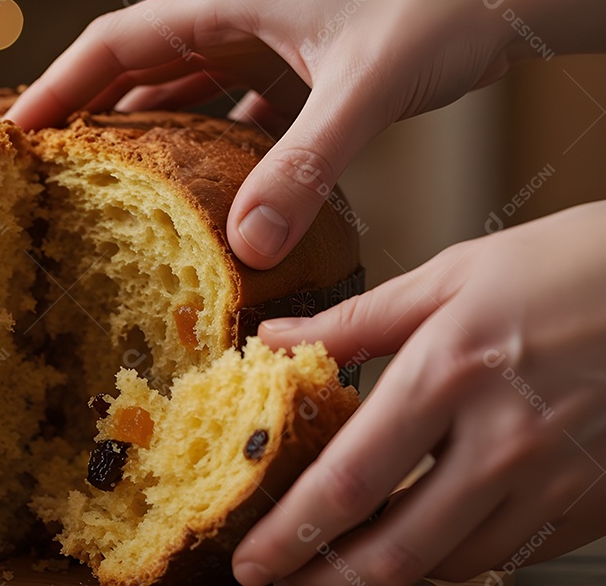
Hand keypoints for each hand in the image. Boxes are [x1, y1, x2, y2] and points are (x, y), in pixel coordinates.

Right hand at [5, 0, 600, 268]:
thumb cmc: (445, 1)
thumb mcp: (365, 84)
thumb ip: (308, 164)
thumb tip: (250, 247)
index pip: (118, 41)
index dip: (60, 84)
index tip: (17, 133)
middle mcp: (240, 17)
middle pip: (140, 69)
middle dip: (94, 116)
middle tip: (54, 176)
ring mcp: (271, 43)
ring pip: (188, 93)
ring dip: (153, 139)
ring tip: (115, 194)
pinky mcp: (302, 70)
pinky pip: (238, 113)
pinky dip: (216, 150)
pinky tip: (209, 193)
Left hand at [233, 201, 605, 584]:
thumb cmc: (570, 268)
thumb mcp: (454, 277)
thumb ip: (356, 322)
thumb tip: (274, 340)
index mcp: (449, 376)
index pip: (350, 481)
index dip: (290, 534)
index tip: (250, 562)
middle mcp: (501, 444)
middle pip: (396, 550)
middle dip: (325, 581)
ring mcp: (553, 484)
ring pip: (450, 564)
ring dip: (388, 574)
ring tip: (343, 564)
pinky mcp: (590, 507)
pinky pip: (507, 555)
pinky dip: (455, 557)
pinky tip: (427, 541)